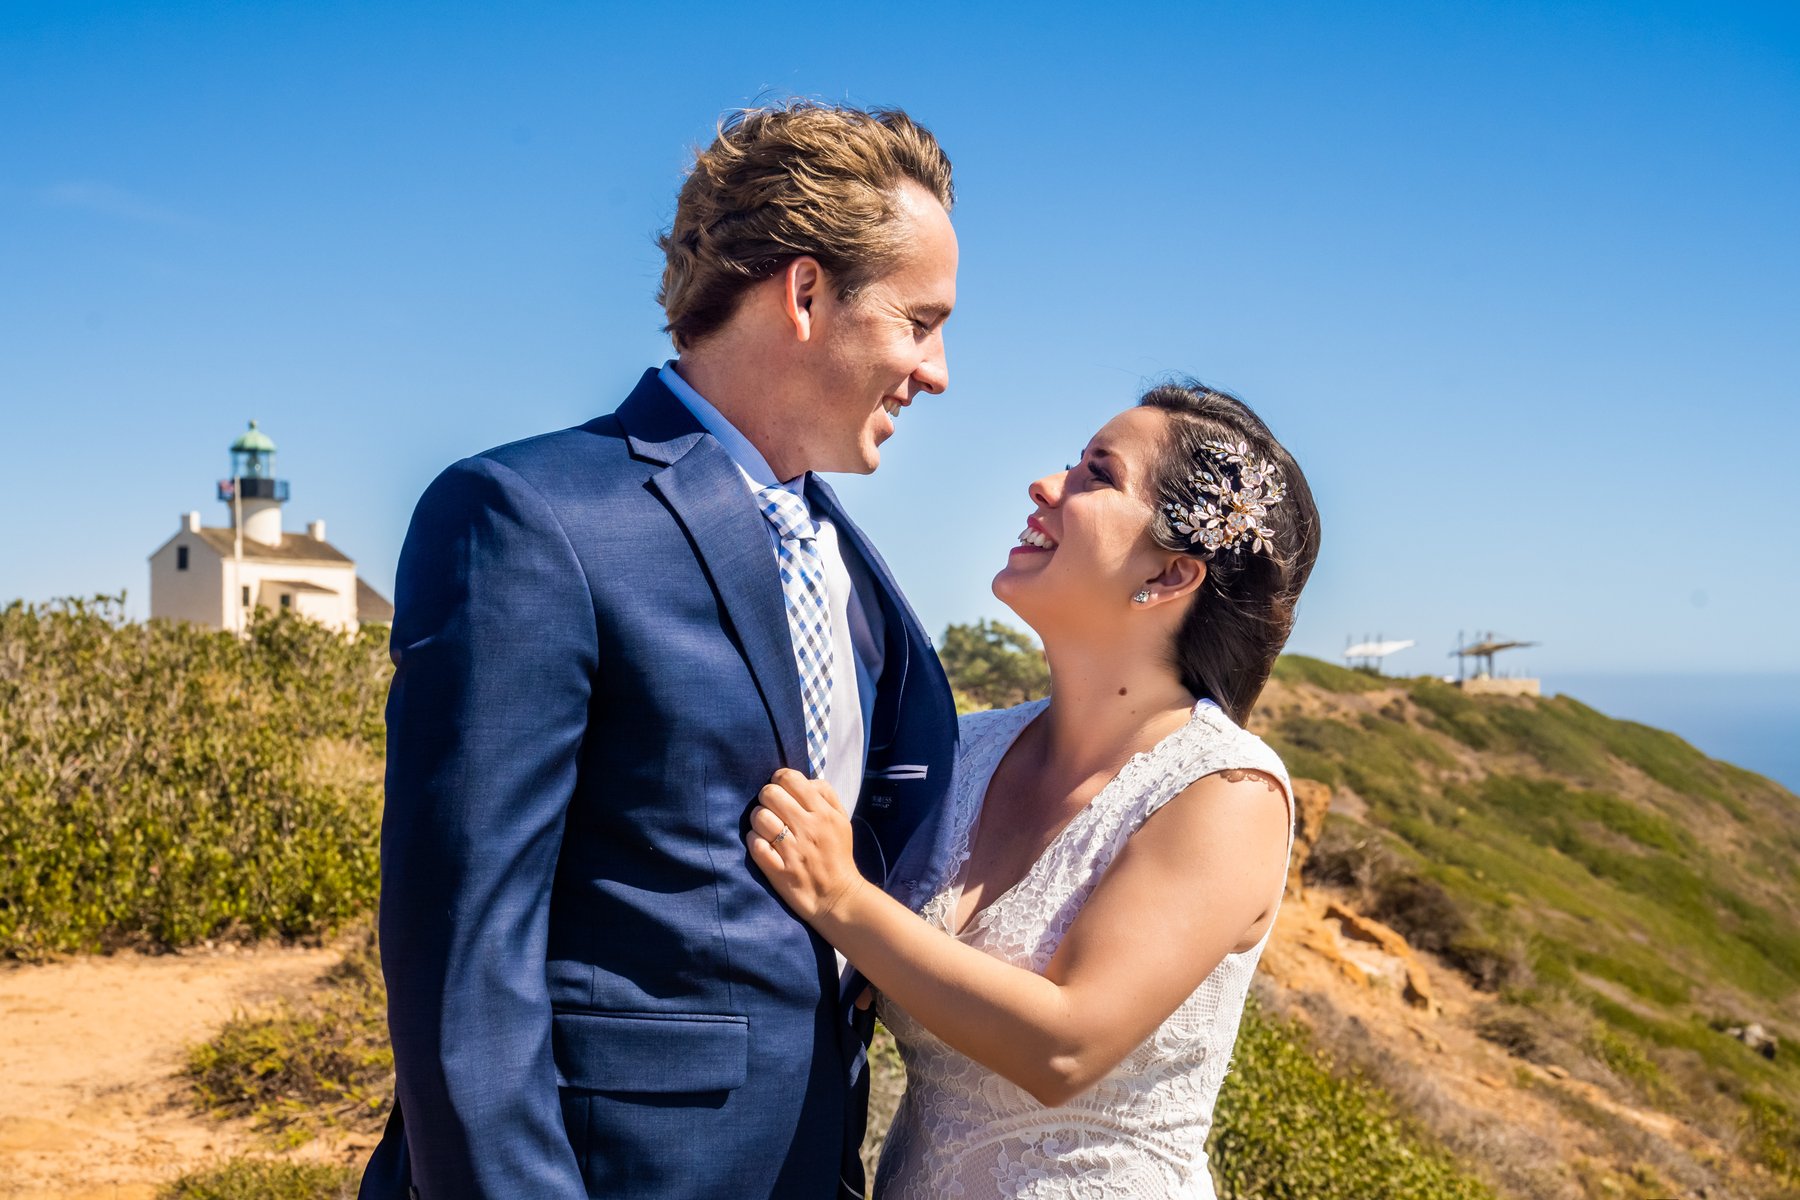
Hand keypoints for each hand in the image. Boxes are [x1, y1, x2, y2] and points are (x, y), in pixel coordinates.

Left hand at [746, 768, 865, 924]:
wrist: (838, 897)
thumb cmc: (837, 855)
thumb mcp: (842, 820)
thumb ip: (826, 794)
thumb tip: (804, 780)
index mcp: (823, 813)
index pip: (790, 778)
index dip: (779, 779)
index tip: (780, 790)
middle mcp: (808, 829)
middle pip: (770, 794)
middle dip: (766, 798)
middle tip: (772, 809)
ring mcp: (792, 850)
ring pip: (759, 817)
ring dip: (758, 820)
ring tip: (766, 827)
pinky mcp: (779, 871)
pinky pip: (755, 845)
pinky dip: (754, 842)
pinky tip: (762, 844)